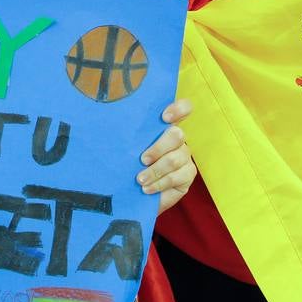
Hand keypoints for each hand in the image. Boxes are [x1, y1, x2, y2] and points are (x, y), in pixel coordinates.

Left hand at [137, 99, 196, 214]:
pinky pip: (176, 177)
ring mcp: (185, 156)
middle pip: (177, 135)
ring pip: (175, 159)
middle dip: (158, 148)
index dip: (178, 109)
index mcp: (164, 125)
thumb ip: (129, 136)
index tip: (164, 118)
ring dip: (155, 171)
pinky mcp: (188, 174)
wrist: (132, 193)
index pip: (183, 108)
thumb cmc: (127, 164)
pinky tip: (147, 189)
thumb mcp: (127, 147)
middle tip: (142, 160)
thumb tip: (113, 124)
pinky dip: (159, 184)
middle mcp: (178, 138)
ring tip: (140, 180)